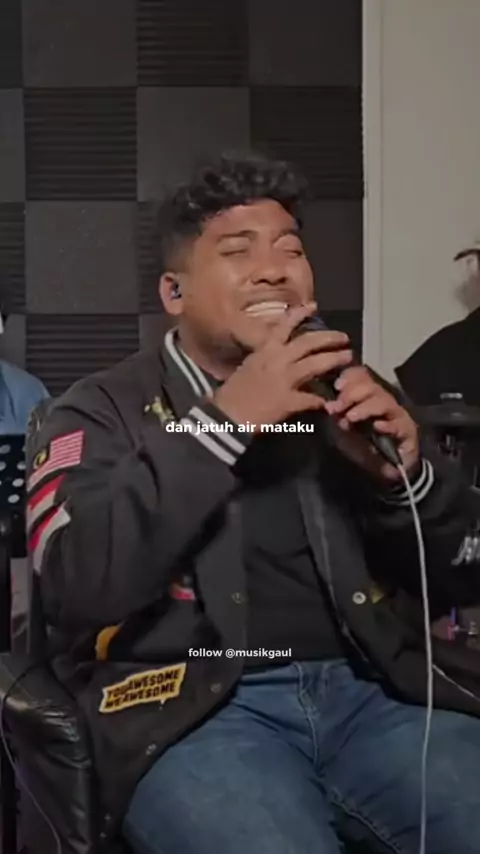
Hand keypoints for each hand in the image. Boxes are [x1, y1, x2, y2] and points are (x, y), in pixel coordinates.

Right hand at [212, 303, 352, 431]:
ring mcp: (284, 380)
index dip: (300, 314)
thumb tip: (278, 355)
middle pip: (308, 343)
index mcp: (265, 351)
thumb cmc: (232, 392)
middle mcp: (277, 360)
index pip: (284, 326)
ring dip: (333, 360)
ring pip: (315, 365)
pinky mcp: (288, 401)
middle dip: (329, 338)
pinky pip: (311, 399)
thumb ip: (265, 359)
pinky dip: (321, 400)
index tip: (314, 306)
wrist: (227, 415)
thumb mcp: (248, 367)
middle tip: (343, 338)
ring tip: (347, 358)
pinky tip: (328, 403)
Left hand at [324, 366, 419, 483]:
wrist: (385, 472)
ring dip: (365, 408)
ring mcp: (397, 416)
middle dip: (353, 393)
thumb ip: (338, 418)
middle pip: (372, 387)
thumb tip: (330, 406)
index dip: (350, 377)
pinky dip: (387, 425)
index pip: (362, 377)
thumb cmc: (364, 448)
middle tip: (339, 406)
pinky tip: (377, 427)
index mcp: (367, 398)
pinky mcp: (407, 431)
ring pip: (384, 402)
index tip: (336, 386)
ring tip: (351, 417)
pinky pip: (398, 425)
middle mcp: (384, 402)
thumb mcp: (344, 433)